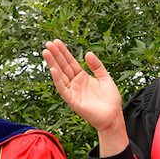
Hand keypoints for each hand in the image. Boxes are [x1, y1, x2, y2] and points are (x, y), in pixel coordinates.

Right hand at [42, 39, 127, 156]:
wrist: (113, 116)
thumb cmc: (110, 100)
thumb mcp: (105, 78)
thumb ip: (96, 66)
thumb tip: (87, 53)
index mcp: (82, 77)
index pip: (70, 62)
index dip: (63, 52)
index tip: (56, 42)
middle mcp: (75, 83)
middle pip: (63, 66)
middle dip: (55, 55)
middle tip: (48, 43)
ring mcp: (72, 91)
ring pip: (60, 75)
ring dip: (53, 64)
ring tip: (46, 52)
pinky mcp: (72, 101)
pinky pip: (63, 89)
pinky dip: (58, 79)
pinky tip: (53, 69)